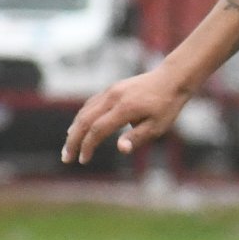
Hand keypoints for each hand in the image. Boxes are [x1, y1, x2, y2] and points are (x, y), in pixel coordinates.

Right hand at [62, 68, 191, 164]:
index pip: (97, 129)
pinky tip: (78, 129)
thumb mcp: (158, 126)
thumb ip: (138, 137)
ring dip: (74, 130)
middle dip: (73, 141)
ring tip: (69, 147)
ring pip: (84, 111)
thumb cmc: (167, 106)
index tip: (83, 160)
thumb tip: (120, 149)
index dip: (87, 146)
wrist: (171, 79)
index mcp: (125, 108)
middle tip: (66, 158)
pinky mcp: (111, 89)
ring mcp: (111, 91)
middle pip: (84, 120)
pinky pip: (90, 104)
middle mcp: (113, 97)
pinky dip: (81, 118)